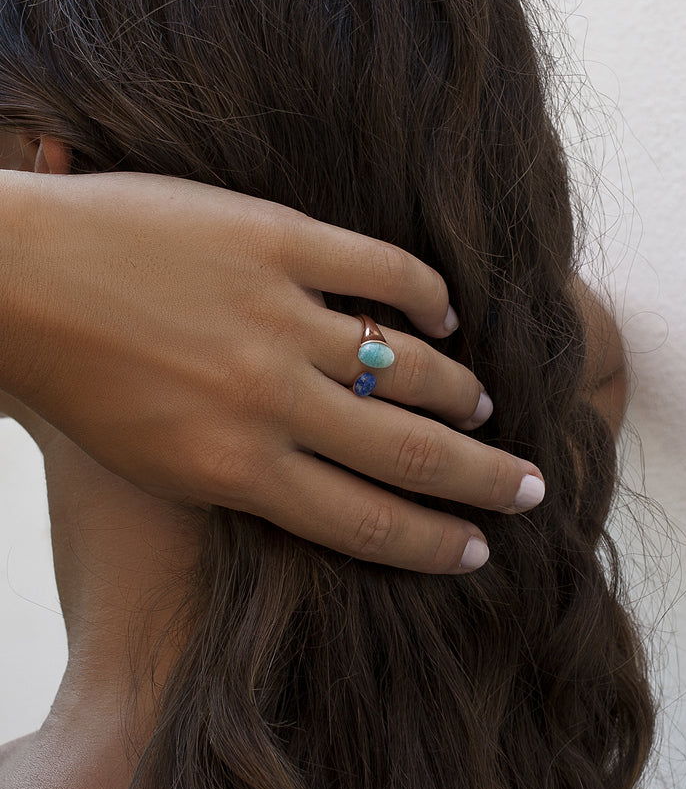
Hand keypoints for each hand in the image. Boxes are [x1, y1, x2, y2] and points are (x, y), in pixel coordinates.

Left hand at [0, 171, 543, 572]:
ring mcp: (275, 315)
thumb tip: (328, 478)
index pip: (365, 520)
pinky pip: (381, 271)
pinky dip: (427, 296)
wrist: (16, 276)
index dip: (434, 543)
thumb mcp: (155, 463)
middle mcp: (266, 401)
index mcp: (232, 469)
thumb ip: (246, 477)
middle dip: (484, 480)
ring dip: (462, 391)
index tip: (479, 550)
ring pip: (409, 365)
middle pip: (409, 455)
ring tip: (487, 403)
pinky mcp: (275, 238)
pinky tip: (447, 315)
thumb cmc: (78, 378)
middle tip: (532, 488)